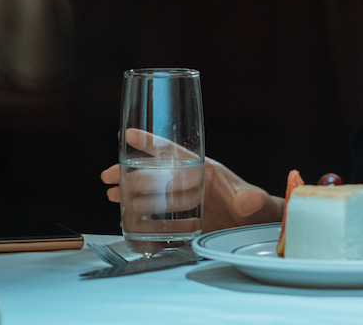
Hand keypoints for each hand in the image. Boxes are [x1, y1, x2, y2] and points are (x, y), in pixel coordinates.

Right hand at [102, 128, 283, 232]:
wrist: (252, 228)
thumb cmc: (253, 207)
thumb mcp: (252, 200)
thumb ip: (250, 199)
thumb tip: (251, 201)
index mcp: (203, 169)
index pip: (174, 152)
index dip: (151, 143)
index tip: (128, 134)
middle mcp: (187, 182)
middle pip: (154, 173)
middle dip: (130, 173)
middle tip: (109, 175)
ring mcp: (181, 202)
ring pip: (148, 192)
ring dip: (127, 192)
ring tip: (110, 193)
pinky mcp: (177, 222)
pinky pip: (153, 218)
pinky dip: (138, 218)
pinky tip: (125, 220)